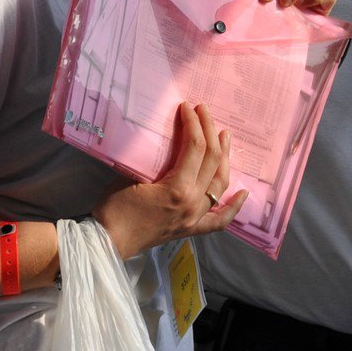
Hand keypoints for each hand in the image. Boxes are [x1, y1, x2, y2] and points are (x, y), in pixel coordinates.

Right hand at [93, 103, 248, 258]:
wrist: (107, 242)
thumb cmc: (114, 208)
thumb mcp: (130, 176)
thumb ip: (153, 162)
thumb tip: (164, 142)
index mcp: (178, 189)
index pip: (195, 148)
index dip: (193, 123)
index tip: (188, 108)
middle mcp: (193, 203)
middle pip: (212, 161)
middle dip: (210, 131)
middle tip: (205, 113)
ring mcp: (195, 218)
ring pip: (220, 184)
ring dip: (225, 158)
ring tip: (224, 137)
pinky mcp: (191, 230)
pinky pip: (219, 220)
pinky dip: (234, 207)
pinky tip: (243, 193)